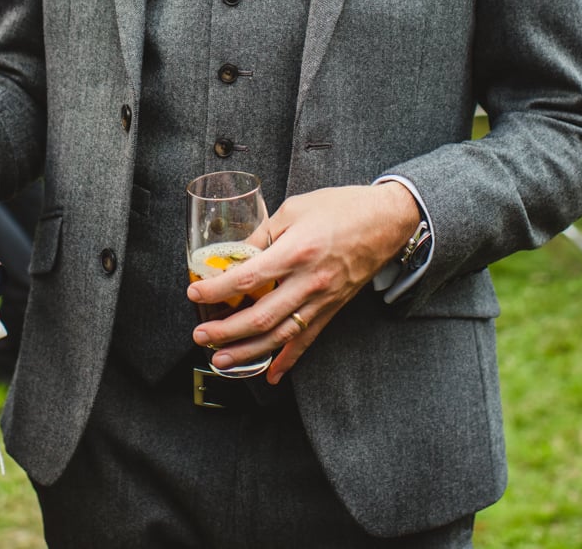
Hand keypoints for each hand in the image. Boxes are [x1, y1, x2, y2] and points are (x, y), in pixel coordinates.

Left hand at [186, 182, 421, 384]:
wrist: (385, 221)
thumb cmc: (341, 208)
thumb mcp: (294, 209)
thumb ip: (264, 232)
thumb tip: (237, 253)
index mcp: (295, 252)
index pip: (247, 279)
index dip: (217, 290)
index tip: (195, 294)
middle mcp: (308, 281)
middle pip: (261, 316)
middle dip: (226, 331)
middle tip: (201, 336)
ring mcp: (322, 299)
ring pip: (280, 335)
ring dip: (248, 352)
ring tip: (222, 360)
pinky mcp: (332, 309)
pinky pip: (307, 339)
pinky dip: (288, 360)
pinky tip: (271, 374)